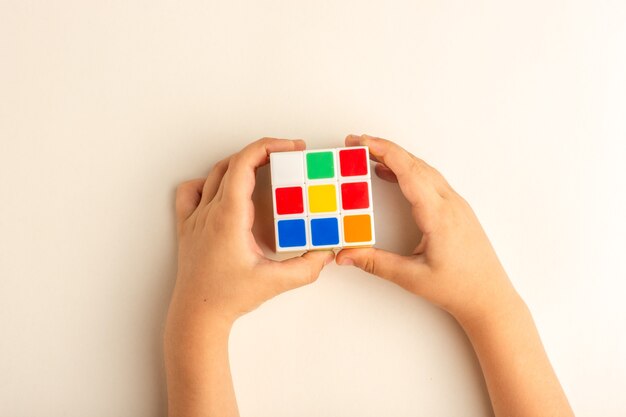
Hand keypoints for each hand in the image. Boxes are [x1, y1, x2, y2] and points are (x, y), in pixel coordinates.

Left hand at [170, 138, 333, 325]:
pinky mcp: (188, 228)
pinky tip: (221, 189)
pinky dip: (207, 181)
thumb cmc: (227, 298)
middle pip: (233, 163)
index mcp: (229, 217)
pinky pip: (190, 192)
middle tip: (288, 156)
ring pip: (214, 174)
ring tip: (263, 167)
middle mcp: (209, 211)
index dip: (269, 147)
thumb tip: (326, 253)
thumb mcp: (273, 283)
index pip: (244, 164)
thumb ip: (306, 268)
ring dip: (239, 163)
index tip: (291, 147)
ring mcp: (195, 218)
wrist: (196, 316)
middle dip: (263, 152)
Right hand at [336, 134, 518, 322]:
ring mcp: (455, 204)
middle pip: (414, 163)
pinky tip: (392, 176)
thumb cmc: (458, 288)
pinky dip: (408, 171)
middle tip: (356, 143)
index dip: (383, 152)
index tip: (361, 142)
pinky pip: (430, 180)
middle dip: (383, 148)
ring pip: (423, 169)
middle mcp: (450, 203)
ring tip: (369, 155)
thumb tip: (345, 255)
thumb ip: (375, 263)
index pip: (408, 171)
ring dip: (396, 158)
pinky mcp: (456, 210)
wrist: (490, 298)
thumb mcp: (411, 277)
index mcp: (439, 215)